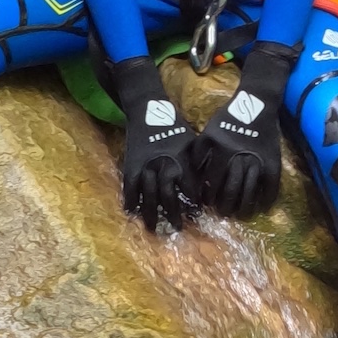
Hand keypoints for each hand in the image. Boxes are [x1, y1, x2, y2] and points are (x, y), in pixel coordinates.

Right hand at [113, 57, 193, 230]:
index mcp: (180, 160)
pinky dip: (130, 199)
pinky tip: (131, 211)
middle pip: (167, 195)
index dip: (192, 202)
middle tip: (176, 227)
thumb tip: (208, 182)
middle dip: (172, 212)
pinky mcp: (131, 163)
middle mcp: (163, 165)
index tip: (196, 215)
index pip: (188, 187)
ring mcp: (145, 165)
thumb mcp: (191, 142)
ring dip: (150, 212)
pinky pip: (129, 185)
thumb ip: (197, 162)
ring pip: (147, 194)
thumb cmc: (174, 125)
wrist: (147, 109)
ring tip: (153, 228)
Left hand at [188, 41, 296, 217]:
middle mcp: (239, 156)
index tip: (208, 204)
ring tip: (242, 215)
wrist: (257, 102)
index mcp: (222, 150)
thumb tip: (193, 173)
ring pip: (251, 189)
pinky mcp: (273, 160)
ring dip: (246, 206)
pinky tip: (264, 207)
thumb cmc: (229, 117)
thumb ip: (199, 150)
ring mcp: (258, 159)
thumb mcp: (209, 130)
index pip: (213, 180)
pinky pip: (272, 184)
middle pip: (232, 188)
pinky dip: (268, 197)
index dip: (210, 195)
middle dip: (226, 205)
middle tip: (224, 213)